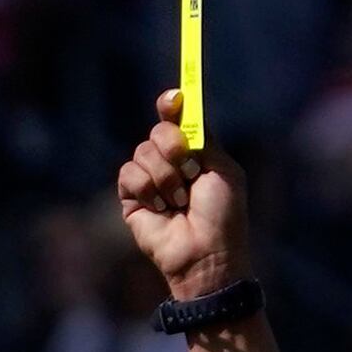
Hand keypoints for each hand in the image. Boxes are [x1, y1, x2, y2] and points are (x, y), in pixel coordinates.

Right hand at [113, 89, 250, 301]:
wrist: (205, 253)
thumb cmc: (222, 216)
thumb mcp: (224, 170)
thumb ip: (205, 138)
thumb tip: (184, 107)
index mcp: (194, 152)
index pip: (177, 118)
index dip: (172, 104)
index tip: (175, 98)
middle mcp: (169, 162)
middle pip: (158, 129)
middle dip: (172, 145)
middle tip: (188, 169)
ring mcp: (149, 180)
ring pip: (142, 151)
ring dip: (165, 176)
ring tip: (178, 201)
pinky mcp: (131, 199)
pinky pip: (128, 174)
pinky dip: (146, 189)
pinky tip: (160, 209)